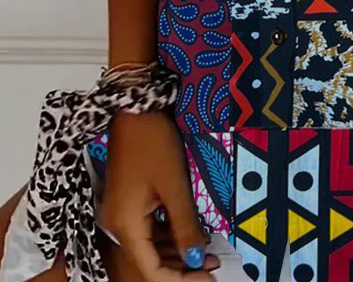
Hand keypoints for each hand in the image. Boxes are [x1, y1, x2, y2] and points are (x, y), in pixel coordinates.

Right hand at [99, 112, 218, 281]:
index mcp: (125, 226)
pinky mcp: (128, 199)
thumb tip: (195, 259)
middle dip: (181, 266)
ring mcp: (121, 212)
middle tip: (213, 265)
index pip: (151, 270)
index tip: (208, 277)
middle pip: (149, 260)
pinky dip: (168, 234)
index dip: (180, 279)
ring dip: (176, 251)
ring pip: (149, 244)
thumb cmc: (154, 144)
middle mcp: (118, 225)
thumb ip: (185, 226)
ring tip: (207, 252)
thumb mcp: (175, 186)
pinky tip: (190, 233)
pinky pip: (147, 227)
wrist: (135, 108)